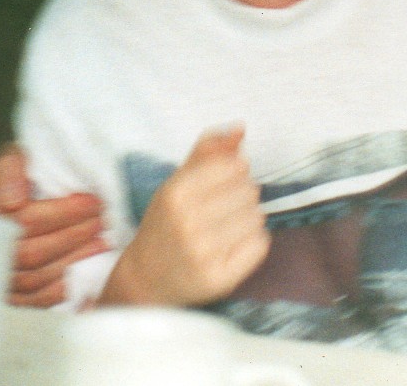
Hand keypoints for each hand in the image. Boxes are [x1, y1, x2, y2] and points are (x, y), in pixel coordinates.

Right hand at [0, 144, 107, 306]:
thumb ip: (10, 169)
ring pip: (33, 279)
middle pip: (29, 253)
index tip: (93, 202)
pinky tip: (82, 272)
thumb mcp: (12, 160)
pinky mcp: (4, 296)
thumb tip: (13, 200)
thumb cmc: (18, 176)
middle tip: (102, 221)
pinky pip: (32, 302)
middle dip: (72, 237)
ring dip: (73, 260)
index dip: (62, 213)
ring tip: (102, 242)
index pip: (23, 220)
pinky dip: (60, 289)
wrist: (10, 201)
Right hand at [99, 126, 269, 307]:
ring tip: (226, 228)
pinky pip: (260, 245)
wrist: (146, 280)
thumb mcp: (177, 182)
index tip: (224, 182)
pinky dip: (253, 241)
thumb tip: (240, 127)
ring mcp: (204, 254)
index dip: (235, 172)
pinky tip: (233, 245)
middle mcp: (187, 224)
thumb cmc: (166, 224)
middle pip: (249, 191)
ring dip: (248, 219)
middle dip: (242, 196)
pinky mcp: (220, 279)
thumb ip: (208, 151)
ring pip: (257, 217)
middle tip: (223, 210)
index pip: (234, 166)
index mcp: (175, 194)